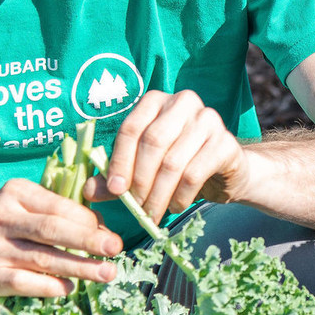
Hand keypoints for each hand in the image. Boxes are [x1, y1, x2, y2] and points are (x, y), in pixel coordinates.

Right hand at [0, 178, 122, 298]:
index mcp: (14, 193)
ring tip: (106, 273)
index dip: (89, 222)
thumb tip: (102, 230)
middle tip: (115, 249)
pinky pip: (23, 282)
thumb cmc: (3, 228)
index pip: (58, 207)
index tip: (111, 235)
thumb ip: (58, 213)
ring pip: (42, 258)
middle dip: (88, 240)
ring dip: (79, 267)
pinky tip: (69, 288)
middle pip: (52, 230)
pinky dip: (50, 286)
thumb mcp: (23, 207)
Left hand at [88, 89, 250, 225]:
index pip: (131, 128)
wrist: (225, 171)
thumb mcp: (143, 168)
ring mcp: (208, 120)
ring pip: (173, 162)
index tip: (115, 190)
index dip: (120, 161)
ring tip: (152, 213)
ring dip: (159, 194)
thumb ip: (116, 176)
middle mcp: (183, 102)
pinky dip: (180, 196)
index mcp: (157, 101)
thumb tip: (88, 191)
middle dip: (140, 180)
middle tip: (136, 207)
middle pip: (153, 142)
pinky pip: (195, 173)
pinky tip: (176, 206)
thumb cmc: (178, 164)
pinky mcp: (226, 143)